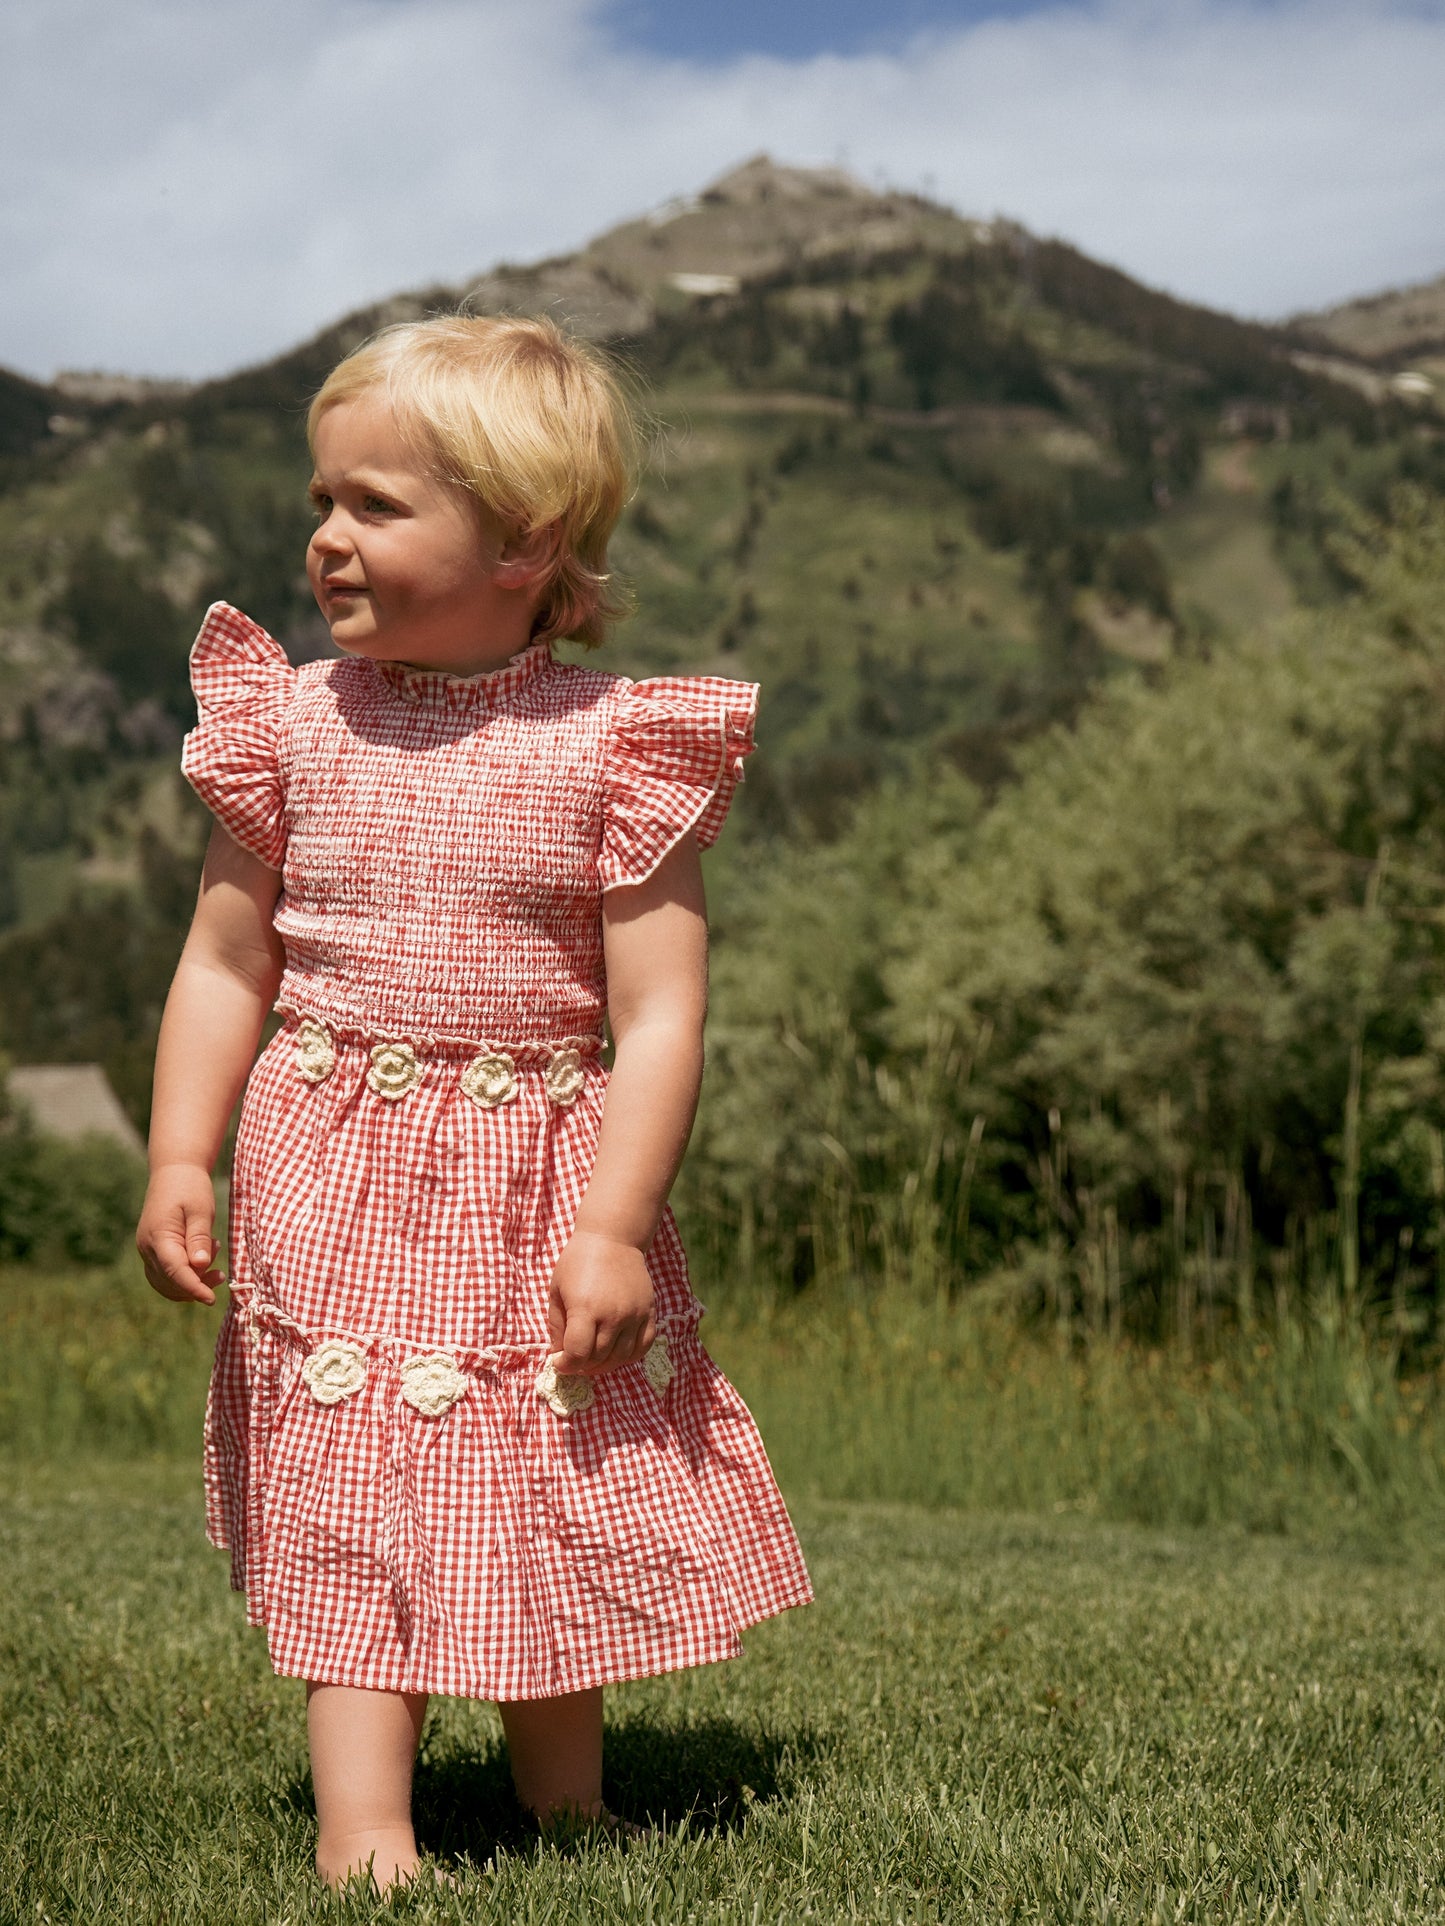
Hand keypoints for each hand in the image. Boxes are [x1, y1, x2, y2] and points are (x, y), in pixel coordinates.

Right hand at [136, 1161, 223, 1304]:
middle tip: (221, 1275)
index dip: (193, 1288)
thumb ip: (199, 1238)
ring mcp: (147, 1250)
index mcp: (158, 1236)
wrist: (174, 1171)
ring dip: (190, 1282)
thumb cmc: (190, 1187)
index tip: (212, 1299)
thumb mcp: (201, 1210)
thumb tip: (199, 1266)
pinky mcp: (153, 1250)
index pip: (174, 1271)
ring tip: (214, 1265)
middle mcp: (147, 1247)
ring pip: (165, 1282)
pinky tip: (202, 1262)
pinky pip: (165, 1275)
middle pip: (169, 1281)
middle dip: (196, 1285)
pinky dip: (183, 1276)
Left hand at [547, 1231, 655, 1376]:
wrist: (613, 1238)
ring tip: (593, 1359)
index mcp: (586, 1308)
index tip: (560, 1362)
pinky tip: (616, 1353)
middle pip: (599, 1358)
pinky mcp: (649, 1312)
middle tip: (575, 1360)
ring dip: (605, 1364)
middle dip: (582, 1365)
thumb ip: (557, 1326)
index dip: (566, 1365)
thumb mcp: (557, 1291)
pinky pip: (643, 1346)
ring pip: (621, 1357)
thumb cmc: (578, 1263)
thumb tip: (560, 1356)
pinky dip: (630, 1357)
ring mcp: (634, 1314)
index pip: (578, 1353)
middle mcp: (613, 1314)